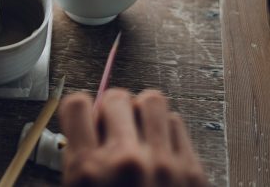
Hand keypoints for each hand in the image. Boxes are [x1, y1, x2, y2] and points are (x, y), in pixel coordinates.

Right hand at [58, 89, 206, 186]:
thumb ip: (76, 162)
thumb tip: (80, 130)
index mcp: (89, 170)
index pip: (77, 105)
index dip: (78, 110)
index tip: (82, 119)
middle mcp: (126, 161)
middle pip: (115, 97)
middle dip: (109, 109)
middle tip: (111, 127)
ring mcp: (164, 164)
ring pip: (152, 100)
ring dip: (140, 111)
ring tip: (137, 131)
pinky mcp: (194, 172)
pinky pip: (176, 124)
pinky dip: (165, 129)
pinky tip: (158, 147)